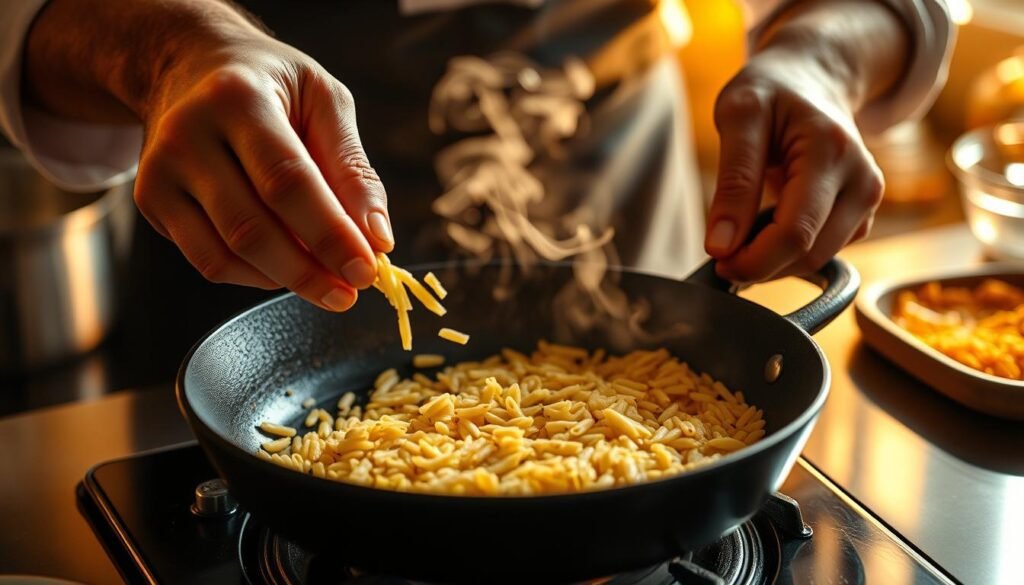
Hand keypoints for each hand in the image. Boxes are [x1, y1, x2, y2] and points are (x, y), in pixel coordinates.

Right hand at [132, 27, 392, 310]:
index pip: (288, 182)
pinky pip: (208, 261)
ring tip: (328, 283)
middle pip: (252, 228)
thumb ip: (352, 167)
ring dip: (285, 280)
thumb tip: (377, 237)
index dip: (330, 234)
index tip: (367, 270)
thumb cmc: (271, 85)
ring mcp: (160, 172)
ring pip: (225, 255)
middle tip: (350, 293)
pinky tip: (287, 268)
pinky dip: (255, 276)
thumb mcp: (324, 100)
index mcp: (238, 99)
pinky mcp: (151, 202)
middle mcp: (187, 135)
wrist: (187, 64)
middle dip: (309, 272)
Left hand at [704, 46, 884, 282]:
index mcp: (832, 151)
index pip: (795, 232)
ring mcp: (867, 198)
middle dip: (759, 265)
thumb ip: (733, 181)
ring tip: (741, 233)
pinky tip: (767, 228)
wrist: (812, 76)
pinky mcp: (861, 213)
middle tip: (721, 251)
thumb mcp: (738, 116)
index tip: (716, 258)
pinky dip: (789, 254)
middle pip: (808, 254)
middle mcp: (862, 179)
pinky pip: (823, 253)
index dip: (752, 259)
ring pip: (817, 261)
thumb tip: (720, 246)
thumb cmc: (771, 90)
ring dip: (773, 262)